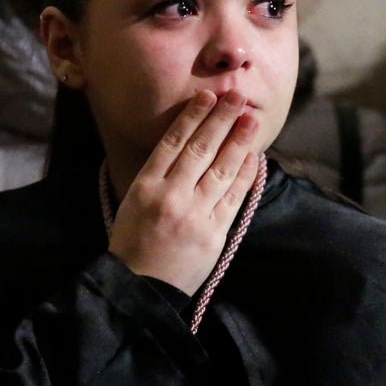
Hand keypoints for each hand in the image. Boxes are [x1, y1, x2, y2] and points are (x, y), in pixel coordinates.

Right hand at [107, 90, 260, 295]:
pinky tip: (252, 155)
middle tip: (236, 96)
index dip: (192, 116)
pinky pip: (233, 197)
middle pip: (200, 149)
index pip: (172, 142)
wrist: (140, 288)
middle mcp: (170, 196)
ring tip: (251, 119)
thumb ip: (155, 176)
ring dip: (238, 140)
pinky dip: (244, 174)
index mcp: (145, 186)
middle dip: (221, 119)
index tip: (207, 96)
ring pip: (221, 169)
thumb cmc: (132, 244)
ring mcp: (194, 215)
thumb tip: (183, 145)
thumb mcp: (132, 203)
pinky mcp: (214, 234)